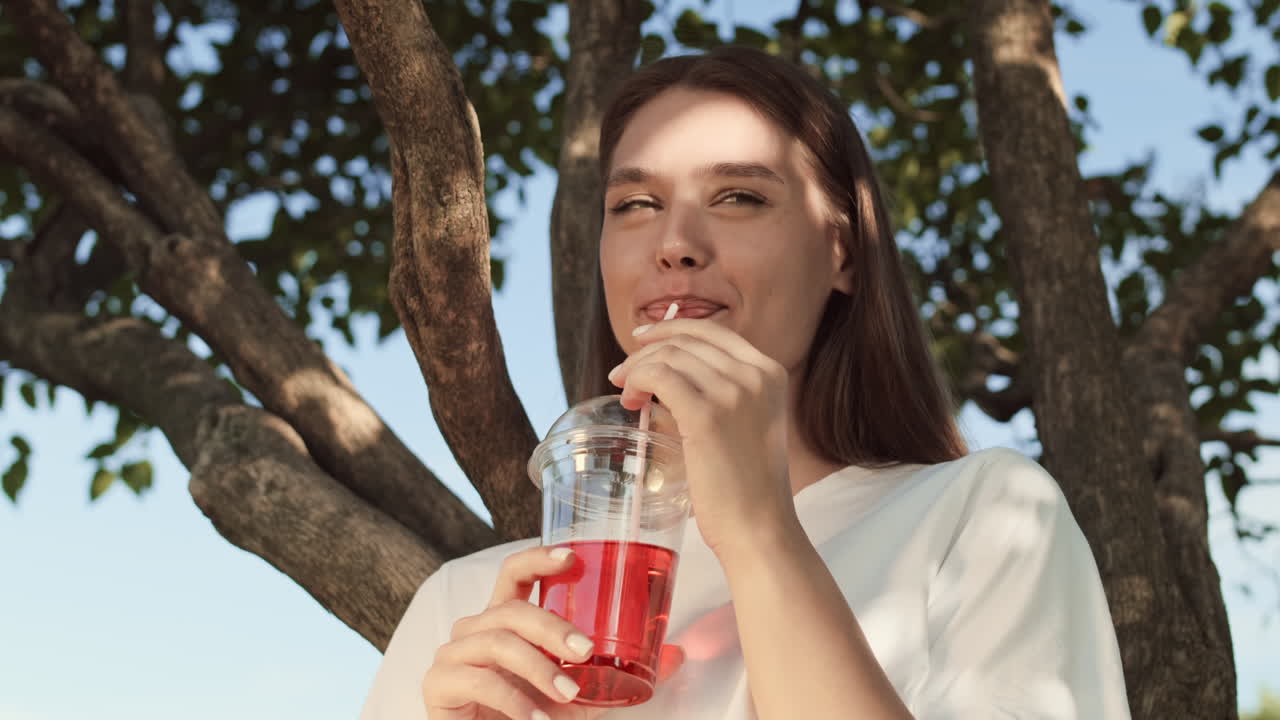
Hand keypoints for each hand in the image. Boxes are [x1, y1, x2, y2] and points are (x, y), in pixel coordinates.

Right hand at [422, 546, 683, 719]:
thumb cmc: (530, 716)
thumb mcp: (580, 695)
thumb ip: (619, 674)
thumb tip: (679, 655)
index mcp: (506, 620)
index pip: (514, 574)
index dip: (538, 558)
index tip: (571, 556)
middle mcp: (476, 628)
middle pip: (512, 608)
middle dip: (552, 627)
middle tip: (585, 652)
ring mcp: (453, 653)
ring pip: (497, 642)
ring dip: (537, 668)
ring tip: (567, 696)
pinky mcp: (438, 684)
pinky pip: (478, 679)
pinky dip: (512, 699)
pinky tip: (534, 719)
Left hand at [608, 319, 796, 556]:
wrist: (761, 530)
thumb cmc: (747, 488)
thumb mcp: (748, 426)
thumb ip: (724, 395)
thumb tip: (670, 375)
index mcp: (770, 373)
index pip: (712, 332)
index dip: (671, 329)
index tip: (642, 340)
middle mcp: (756, 375)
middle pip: (686, 341)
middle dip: (646, 351)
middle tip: (621, 373)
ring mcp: (734, 392)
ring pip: (667, 356)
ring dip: (636, 369)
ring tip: (626, 395)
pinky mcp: (707, 415)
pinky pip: (658, 377)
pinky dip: (637, 382)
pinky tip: (631, 402)